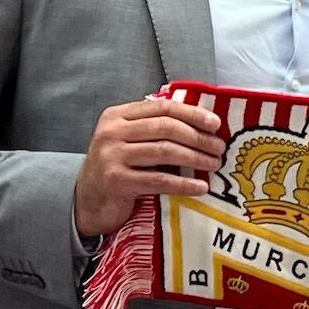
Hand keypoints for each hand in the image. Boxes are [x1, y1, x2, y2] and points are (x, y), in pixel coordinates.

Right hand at [73, 98, 224, 236]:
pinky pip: (159, 180)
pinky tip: (200, 187)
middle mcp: (111, 132)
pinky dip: (184, 184)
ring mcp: (111, 156)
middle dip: (198, 137)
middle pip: (166, 128)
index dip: (192, 114)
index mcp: (117, 116)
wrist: (89, 201)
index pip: (162, 108)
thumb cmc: (117, 167)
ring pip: (165, 151)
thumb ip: (153, 127)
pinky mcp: (116, 181)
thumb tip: (202, 124)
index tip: (216, 124)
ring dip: (196, 158)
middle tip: (219, 148)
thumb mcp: (129, 140)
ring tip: (214, 164)